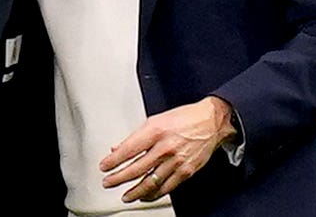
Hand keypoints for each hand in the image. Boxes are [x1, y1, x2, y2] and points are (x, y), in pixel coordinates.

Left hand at [99, 97, 236, 202]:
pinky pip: (167, 187)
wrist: (211, 122)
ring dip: (135, 191)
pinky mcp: (186, 171)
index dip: (114, 160)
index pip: (129, 149)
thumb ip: (136, 135)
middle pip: (137, 168)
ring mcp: (177, 161)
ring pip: (151, 182)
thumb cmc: (184, 118)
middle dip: (119, 178)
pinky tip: (145, 196)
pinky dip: (154, 194)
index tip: (104, 166)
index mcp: (156, 131)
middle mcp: (166, 147)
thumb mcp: (155, 120)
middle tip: (108, 182)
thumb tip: (118, 148)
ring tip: (125, 195)